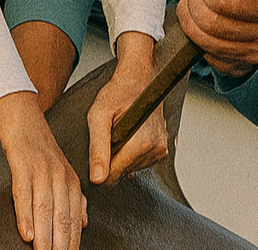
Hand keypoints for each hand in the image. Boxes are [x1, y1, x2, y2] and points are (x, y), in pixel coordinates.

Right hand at [0, 91, 85, 249]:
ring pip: (45, 211)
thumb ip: (75, 198)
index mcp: (72, 182)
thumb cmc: (41, 151)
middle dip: (61, 246)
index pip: (75, 221)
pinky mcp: (23, 165)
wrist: (23, 120)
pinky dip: (26, 217)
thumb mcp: (64, 173)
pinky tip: (27, 234)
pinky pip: (24, 195)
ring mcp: (42, 171)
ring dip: (45, 238)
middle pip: (63, 219)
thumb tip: (84, 224)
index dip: (73, 243)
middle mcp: (60, 178)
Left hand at [87, 32, 167, 184]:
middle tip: (109, 133)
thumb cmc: (117, 93)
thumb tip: (97, 179)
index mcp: (141, 143)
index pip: (113, 176)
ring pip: (130, 169)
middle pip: (121, 173)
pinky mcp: (162, 149)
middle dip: (111, 157)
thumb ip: (97, 148)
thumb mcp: (98, 116)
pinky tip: (128, 135)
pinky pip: (139, 162)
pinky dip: (130, 152)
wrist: (138, 79)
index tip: (96, 147)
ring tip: (119, 131)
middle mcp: (155, 149)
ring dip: (120, 154)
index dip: (99, 166)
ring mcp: (161, 150)